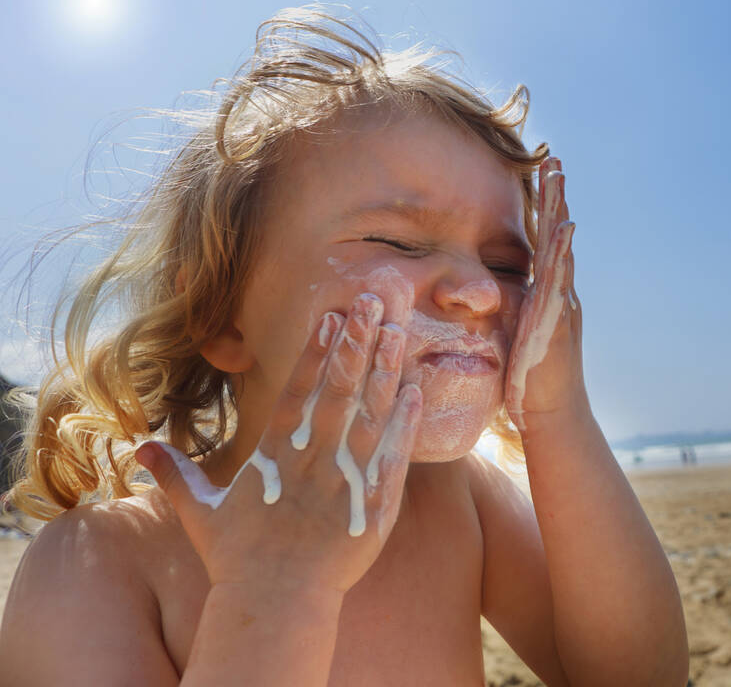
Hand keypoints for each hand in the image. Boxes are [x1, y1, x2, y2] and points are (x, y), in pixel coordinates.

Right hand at [135, 292, 421, 594]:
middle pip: (339, 389)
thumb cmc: (237, 559)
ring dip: (384, 370)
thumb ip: (176, 475)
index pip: (299, 389)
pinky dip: (405, 423)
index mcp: (275, 453)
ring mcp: (345, 478)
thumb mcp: (199, 513)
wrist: (274, 603)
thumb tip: (140, 449)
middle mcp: (312, 457)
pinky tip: (416, 391)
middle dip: (355, 342)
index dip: (316, 350)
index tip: (331, 316)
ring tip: (398, 331)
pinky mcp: (374, 504)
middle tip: (373, 301)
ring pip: (370, 413)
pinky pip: (394, 455)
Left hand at [505, 157, 587, 432]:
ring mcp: (562, 304)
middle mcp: (559, 293)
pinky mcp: (558, 319)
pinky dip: (563, 250)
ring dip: (559, 209)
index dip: (542, 209)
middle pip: (556, 235)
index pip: (543, 243)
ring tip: (558, 176)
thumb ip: (506, 312)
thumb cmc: (527, 382)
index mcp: (546, 295)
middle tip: (552, 157)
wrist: (551, 416)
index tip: (540, 175)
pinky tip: (564, 225)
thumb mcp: (513, 337)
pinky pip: (561, 278)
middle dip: (554, 196)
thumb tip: (484, 297)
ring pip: (561, 248)